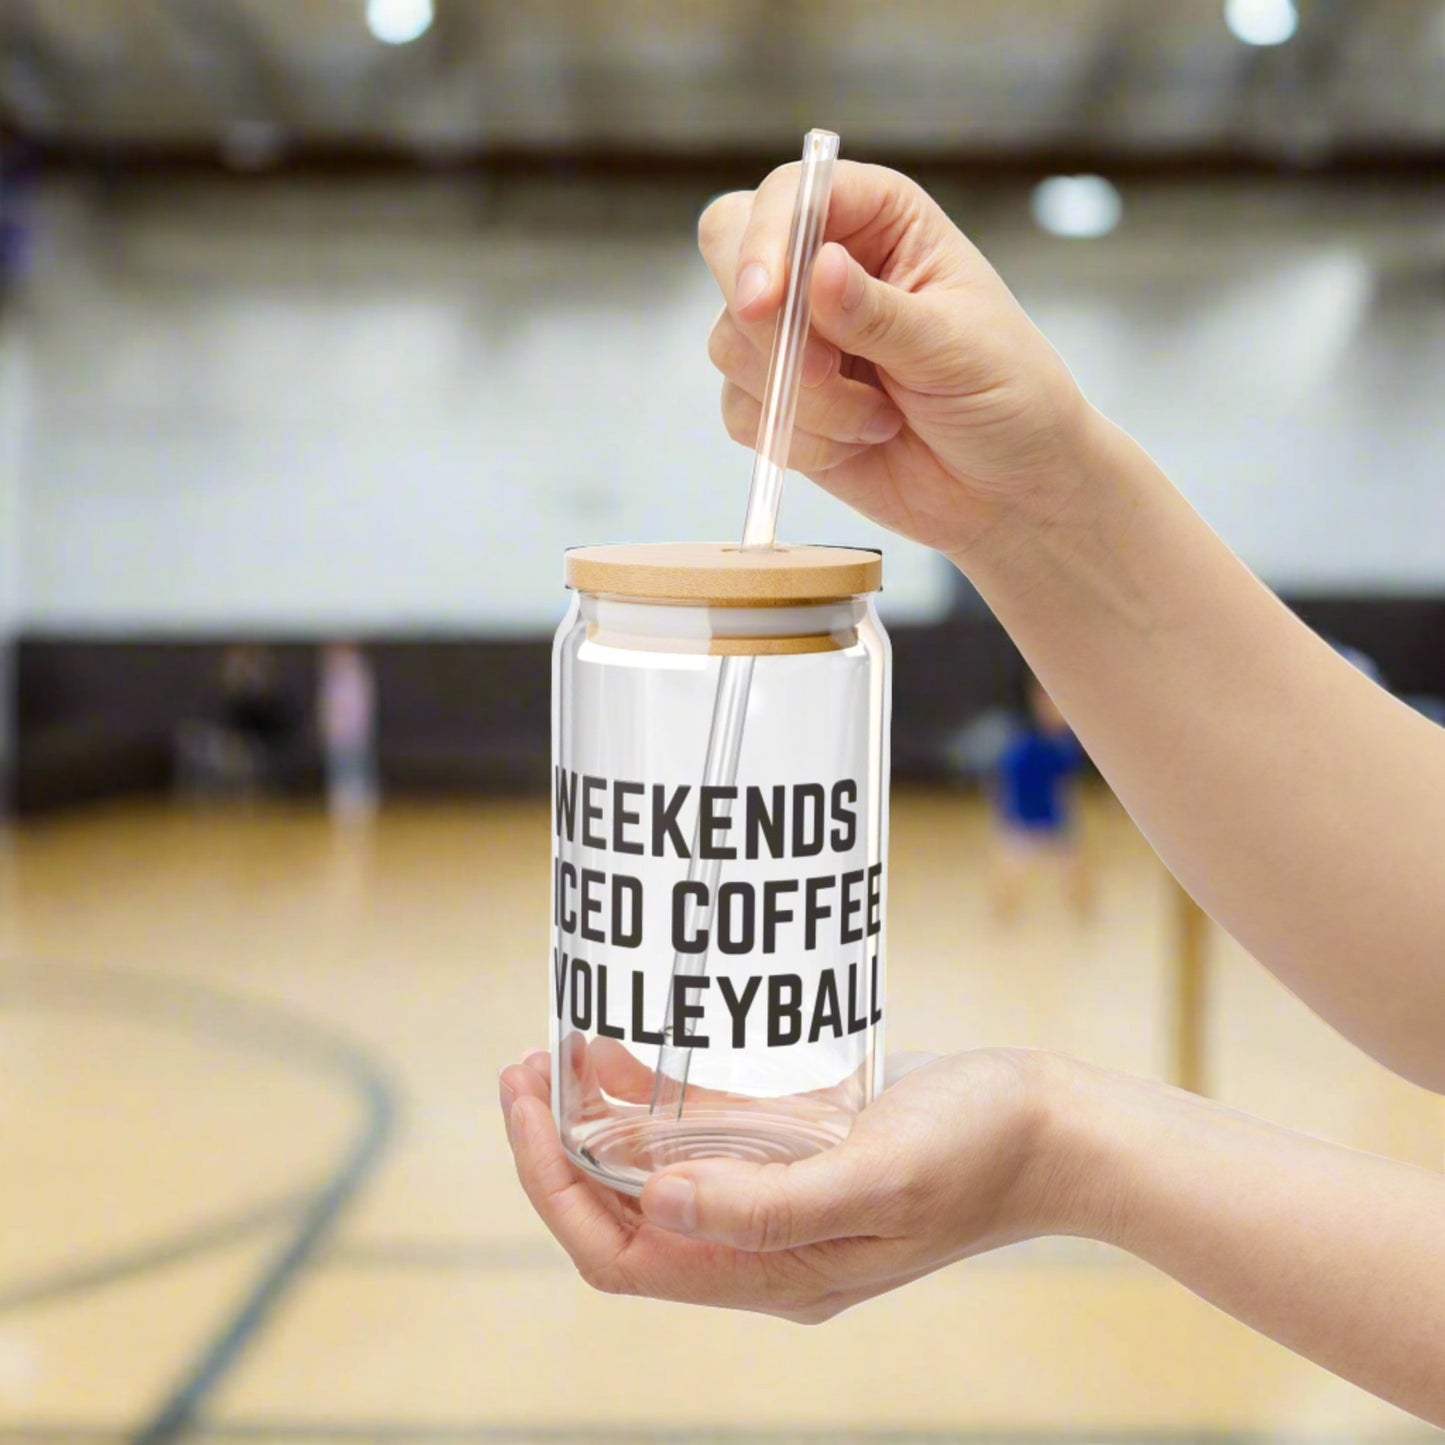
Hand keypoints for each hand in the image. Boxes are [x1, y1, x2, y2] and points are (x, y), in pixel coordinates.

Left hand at [498, 1047, 1083, 1320]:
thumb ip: (765, 1203)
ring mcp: (780, 1200)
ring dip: (601, 1121)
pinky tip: (632, 1053)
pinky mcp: (799, 1154)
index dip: (555, 1189)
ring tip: (559, 1051)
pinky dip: (658, 1101)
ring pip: (657, 1174)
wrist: (1053, 1129)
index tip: (524, 1106)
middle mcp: (762, 1246)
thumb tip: (653, 1203)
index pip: (623, 1255)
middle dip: (560, 1149)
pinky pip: (705, 1139)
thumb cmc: (977, 1153)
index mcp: (771, 1272)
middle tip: (525, 1068)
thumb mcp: (875, 1177)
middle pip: (626, 1217)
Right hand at [701, 161, 1091, 558]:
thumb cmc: (1007, 396)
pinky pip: (742, 413)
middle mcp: (825, 265)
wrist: (1007, 488)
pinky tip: (857, 443)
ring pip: (732, 344)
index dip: (766, 239)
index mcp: (880, 219)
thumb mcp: (954, 347)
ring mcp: (796, 335)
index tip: (766, 302)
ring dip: (802, 398)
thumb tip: (818, 269)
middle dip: (761, 320)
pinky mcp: (780, 401)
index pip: (791, 195)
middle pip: (728, 249)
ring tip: (879, 419)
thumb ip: (878, 313)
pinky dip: (797, 439)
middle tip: (817, 371)